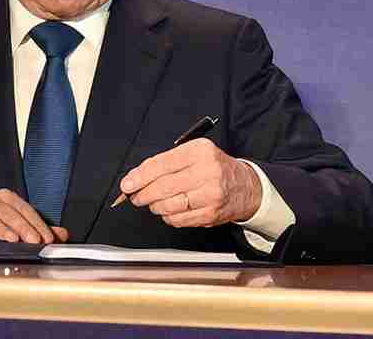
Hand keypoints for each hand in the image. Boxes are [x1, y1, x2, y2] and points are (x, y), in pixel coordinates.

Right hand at [0, 189, 69, 243]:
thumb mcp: (18, 223)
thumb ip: (40, 228)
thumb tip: (62, 234)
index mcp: (5, 199)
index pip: (24, 208)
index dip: (37, 223)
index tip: (47, 238)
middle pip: (7, 212)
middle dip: (23, 227)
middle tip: (34, 241)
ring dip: (0, 229)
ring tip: (12, 240)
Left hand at [118, 138, 262, 227]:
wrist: (246, 187)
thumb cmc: (214, 168)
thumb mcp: (193, 154)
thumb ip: (164, 163)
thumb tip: (134, 178)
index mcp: (200, 151)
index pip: (161, 165)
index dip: (139, 177)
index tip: (127, 184)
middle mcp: (207, 172)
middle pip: (163, 187)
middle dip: (142, 194)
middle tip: (134, 196)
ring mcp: (211, 195)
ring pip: (169, 206)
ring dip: (154, 206)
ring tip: (153, 202)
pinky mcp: (211, 214)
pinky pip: (179, 219)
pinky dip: (168, 216)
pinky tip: (169, 210)